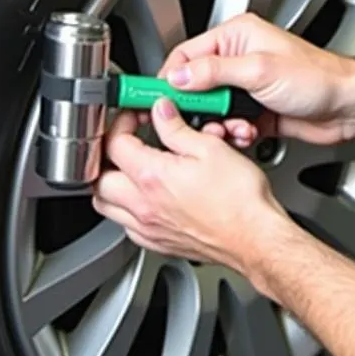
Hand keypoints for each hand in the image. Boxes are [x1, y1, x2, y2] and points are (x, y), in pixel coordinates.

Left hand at [92, 97, 286, 268]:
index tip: (136, 116)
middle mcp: (143, 205)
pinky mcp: (158, 243)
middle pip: (98, 179)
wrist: (255, 237)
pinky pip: (126, 226)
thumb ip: (177, 128)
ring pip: (107, 207)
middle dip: (107, 155)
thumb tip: (161, 112)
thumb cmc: (239, 199)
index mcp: (152, 177)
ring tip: (128, 169)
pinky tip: (148, 197)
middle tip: (125, 141)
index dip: (122, 122)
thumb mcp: (210, 147)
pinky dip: (127, 209)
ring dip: (112, 184)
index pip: (115, 144)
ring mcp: (148, 228)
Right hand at [160, 12, 354, 148]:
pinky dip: (233, 134)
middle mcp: (239, 59)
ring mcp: (247, 86)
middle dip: (197, 108)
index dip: (169, 79)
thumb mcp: (259, 70)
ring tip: (232, 127)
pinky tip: (247, 134)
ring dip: (217, 124)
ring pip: (210, 110)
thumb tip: (179, 75)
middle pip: (195, 85)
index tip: (154, 99)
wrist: (348, 106)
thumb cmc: (318, 77)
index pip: (186, 55)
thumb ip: (214, 72)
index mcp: (237, 36)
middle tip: (199, 121)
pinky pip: (228, 125)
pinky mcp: (255, 111)